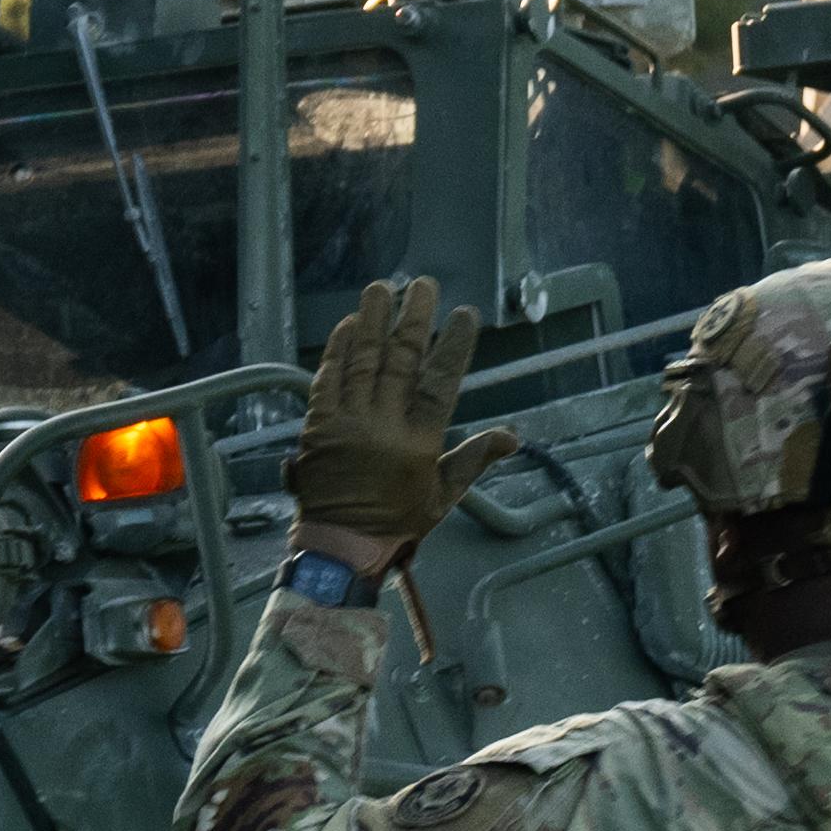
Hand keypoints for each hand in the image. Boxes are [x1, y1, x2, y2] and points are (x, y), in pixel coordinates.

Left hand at [296, 274, 518, 568]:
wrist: (340, 545)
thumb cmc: (396, 524)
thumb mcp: (443, 496)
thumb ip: (474, 459)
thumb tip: (512, 436)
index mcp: (419, 442)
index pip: (441, 383)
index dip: (454, 346)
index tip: (464, 314)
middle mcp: (383, 425)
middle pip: (401, 361)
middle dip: (413, 319)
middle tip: (422, 285)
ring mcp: (347, 422)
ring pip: (363, 361)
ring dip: (373, 321)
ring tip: (381, 288)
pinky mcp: (317, 425)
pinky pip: (328, 379)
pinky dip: (338, 350)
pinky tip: (348, 325)